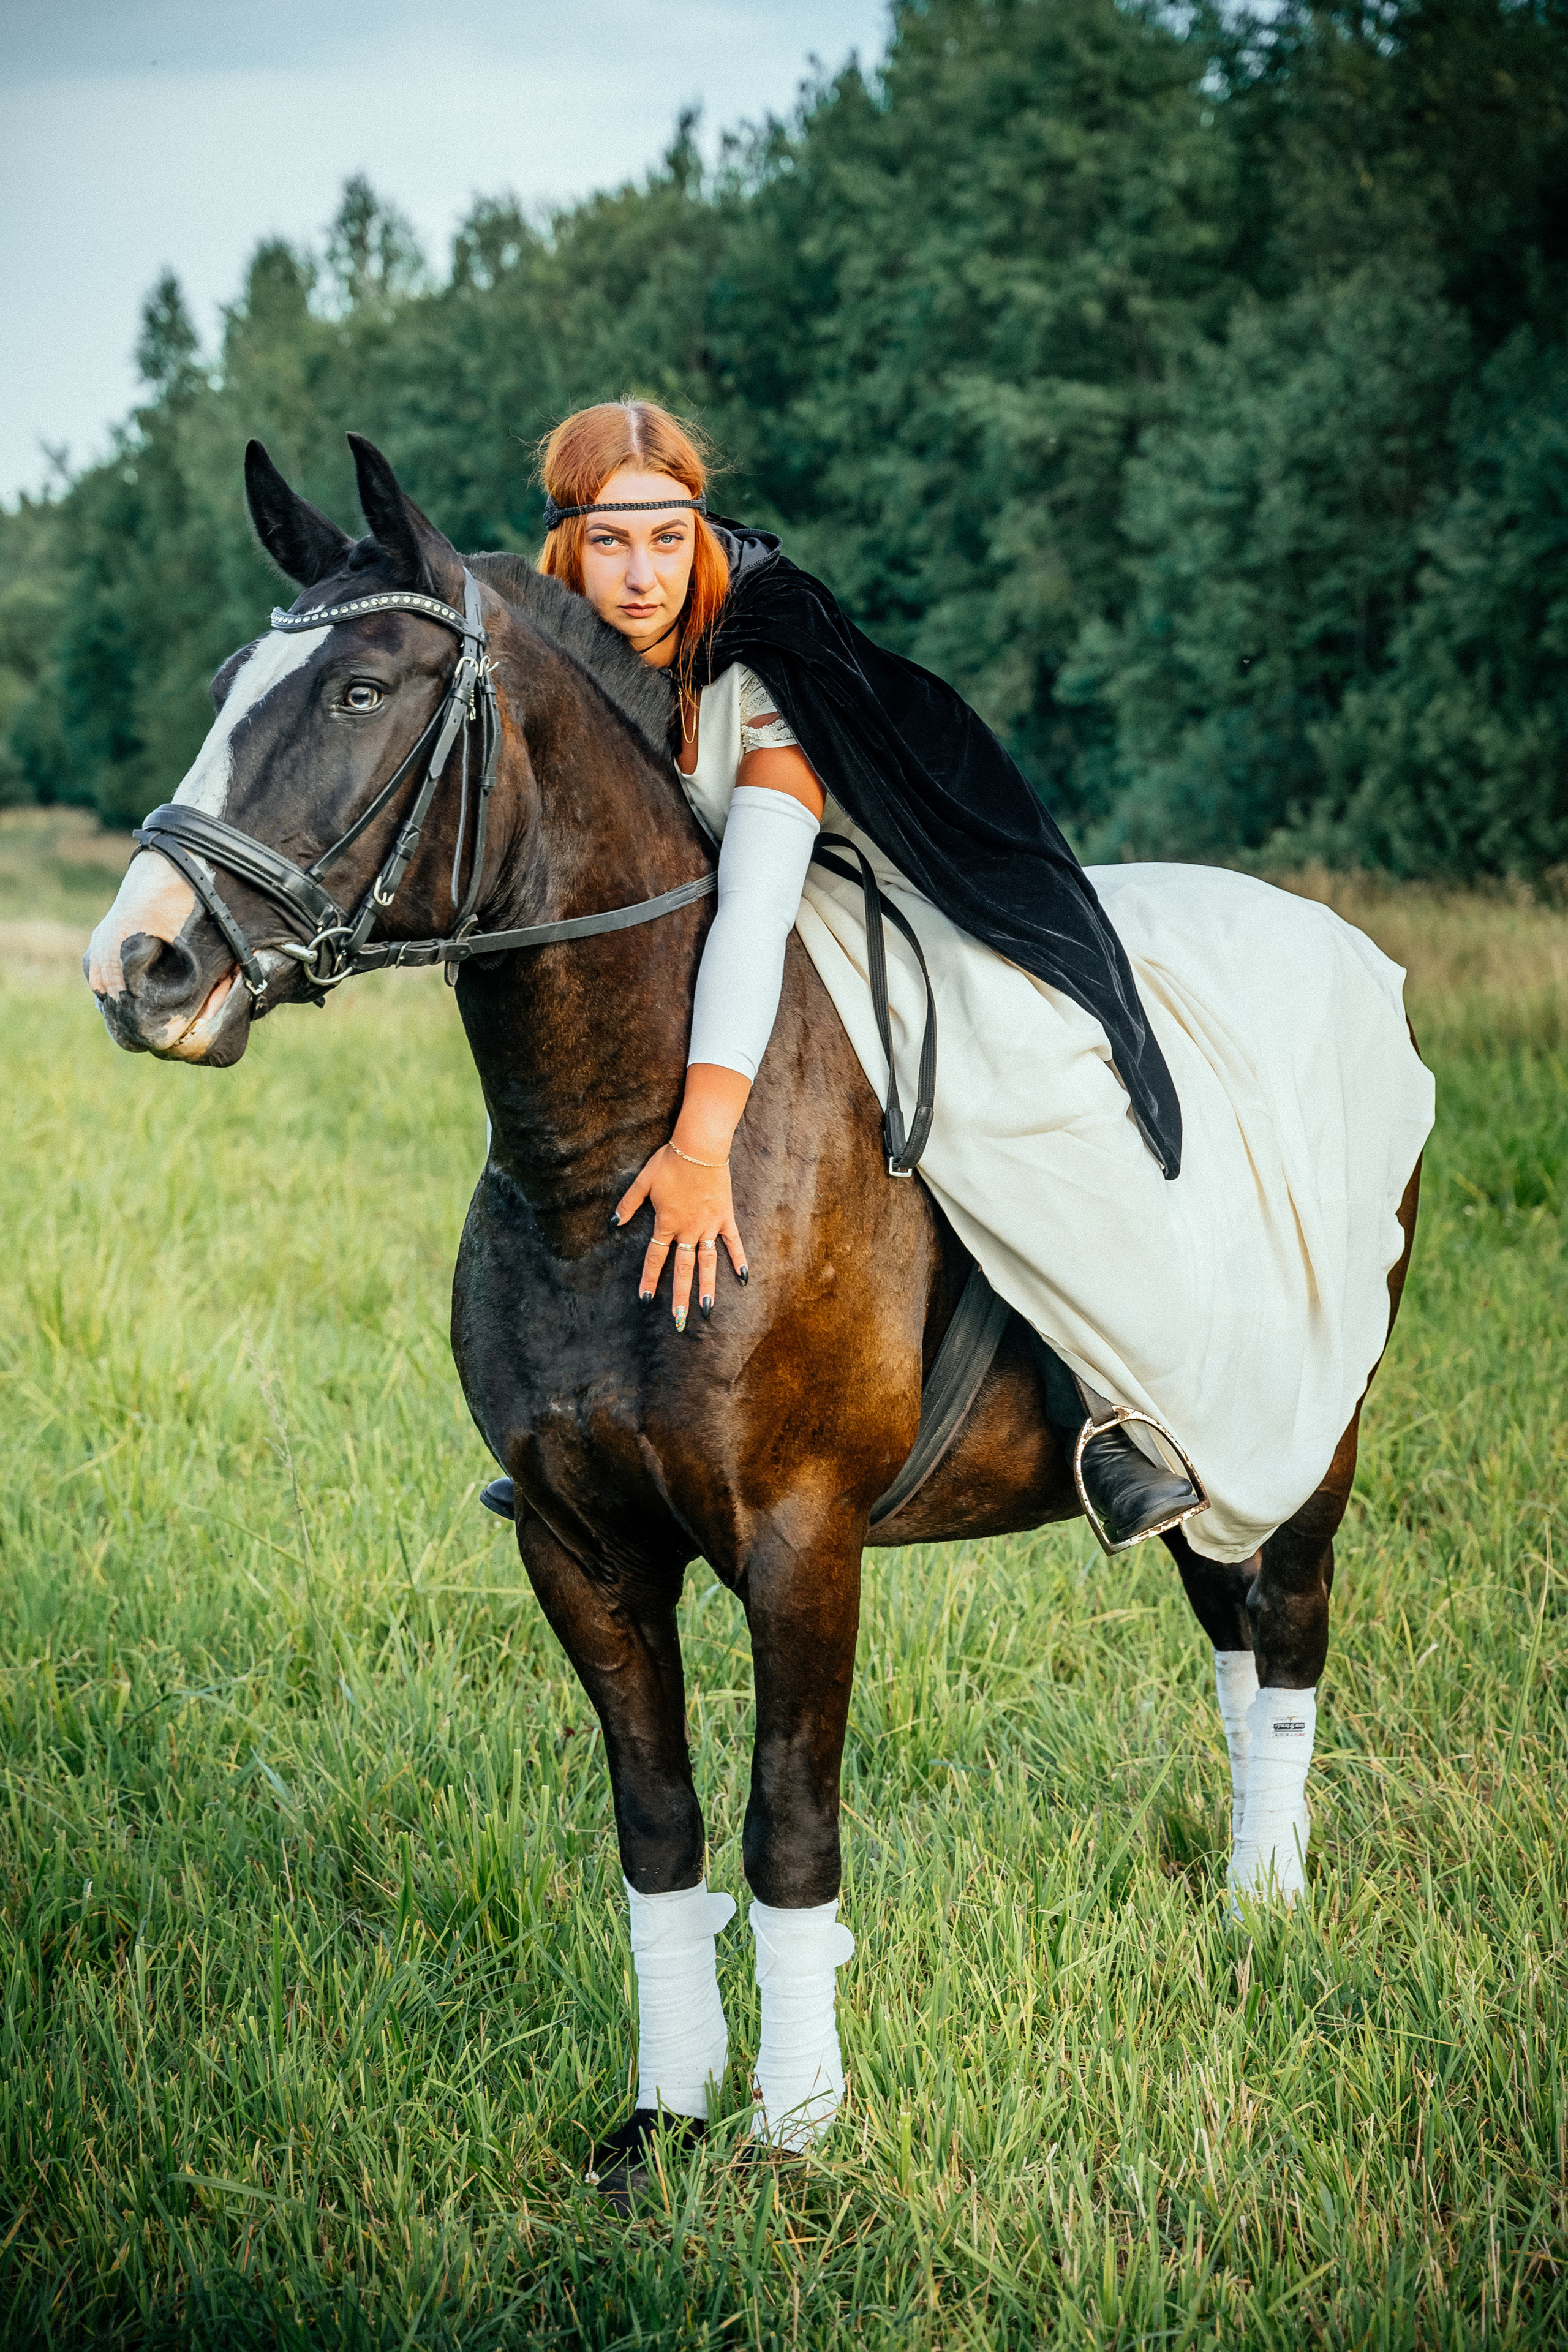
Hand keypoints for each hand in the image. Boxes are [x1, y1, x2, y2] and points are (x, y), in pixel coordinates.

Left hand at [613, 1142, 747, 1329]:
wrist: (700, 1146)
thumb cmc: (669, 1162)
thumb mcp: (643, 1182)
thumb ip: (628, 1204)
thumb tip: (612, 1223)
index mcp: (666, 1223)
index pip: (655, 1258)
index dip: (650, 1279)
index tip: (646, 1300)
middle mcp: (688, 1229)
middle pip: (683, 1268)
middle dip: (680, 1295)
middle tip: (679, 1319)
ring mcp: (709, 1225)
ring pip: (708, 1262)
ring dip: (707, 1286)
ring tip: (706, 1309)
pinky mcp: (725, 1217)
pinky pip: (732, 1242)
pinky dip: (738, 1259)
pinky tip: (743, 1277)